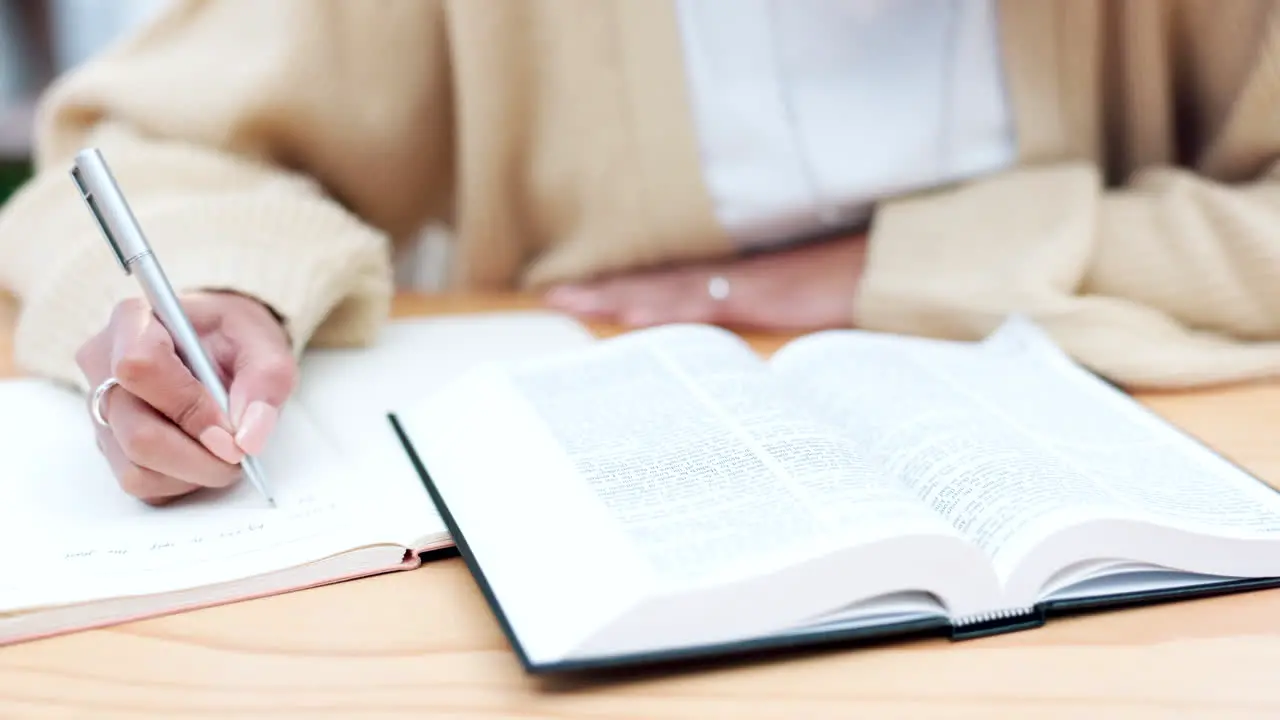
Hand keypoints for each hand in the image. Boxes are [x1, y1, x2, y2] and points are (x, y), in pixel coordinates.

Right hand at [75, 292, 296, 504]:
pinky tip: (202, 458)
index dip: (189, 406)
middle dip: (199, 455)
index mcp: (134, 322)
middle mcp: (103, 366)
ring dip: (193, 472)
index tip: (231, 429)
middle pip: (137, 432)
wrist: (220, 349)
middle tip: (240, 453)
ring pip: (136, 466)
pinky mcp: (110, 445)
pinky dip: (180, 482)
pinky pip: (140, 483)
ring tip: (225, 453)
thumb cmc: (235, 339)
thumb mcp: (265, 344)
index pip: (140, 367)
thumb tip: (248, 439)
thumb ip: (265, 382)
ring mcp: (101, 409)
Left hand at [543, 234, 867, 331]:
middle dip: (602, 291)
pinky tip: (633, 314)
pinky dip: (665, 308)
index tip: (578, 295)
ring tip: (570, 302)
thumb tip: (736, 356)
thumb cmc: (849, 286)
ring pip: (666, 289)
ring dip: (618, 295)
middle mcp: (730, 277)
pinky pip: (703, 302)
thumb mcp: (797, 308)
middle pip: (653, 283)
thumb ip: (761, 322)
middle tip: (551, 298)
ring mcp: (742, 283)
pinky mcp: (760, 294)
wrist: (890, 267)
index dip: (622, 289)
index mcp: (734, 280)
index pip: (666, 284)